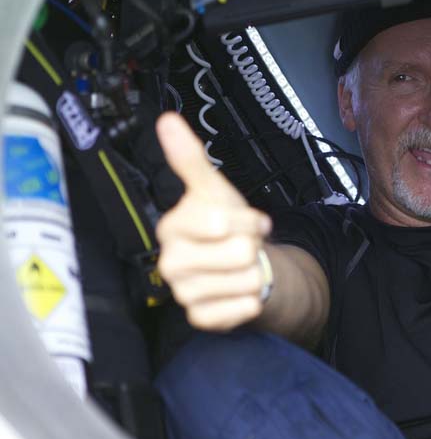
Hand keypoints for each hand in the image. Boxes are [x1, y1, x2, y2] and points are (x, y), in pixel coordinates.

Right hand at [155, 112, 271, 330]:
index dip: (246, 220)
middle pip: (238, 253)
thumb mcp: (214, 189)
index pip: (220, 222)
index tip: (247, 219)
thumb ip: (190, 159)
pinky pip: (242, 309)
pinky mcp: (200, 318)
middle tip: (241, 245)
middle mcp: (170, 262)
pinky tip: (239, 291)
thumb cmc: (226, 225)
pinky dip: (251, 299)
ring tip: (240, 267)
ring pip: (246, 280)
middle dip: (252, 246)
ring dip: (254, 272)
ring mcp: (184, 293)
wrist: (239, 264)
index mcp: (172, 227)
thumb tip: (168, 120)